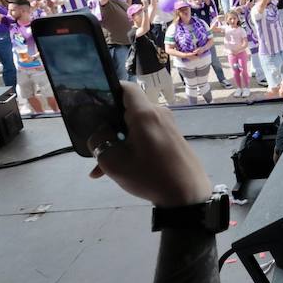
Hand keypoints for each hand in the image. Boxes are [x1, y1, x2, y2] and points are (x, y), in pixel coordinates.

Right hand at [85, 85, 208, 205]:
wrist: (188, 195)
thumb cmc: (149, 176)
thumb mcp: (114, 162)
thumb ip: (99, 141)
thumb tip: (101, 132)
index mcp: (145, 114)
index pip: (126, 87)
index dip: (108, 90)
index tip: (93, 104)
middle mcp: (159, 113)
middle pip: (128, 110)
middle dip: (109, 127)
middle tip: (96, 146)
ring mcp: (168, 125)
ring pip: (135, 127)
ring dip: (119, 143)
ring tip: (102, 168)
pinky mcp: (172, 138)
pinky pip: (147, 136)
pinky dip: (132, 147)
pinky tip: (119, 170)